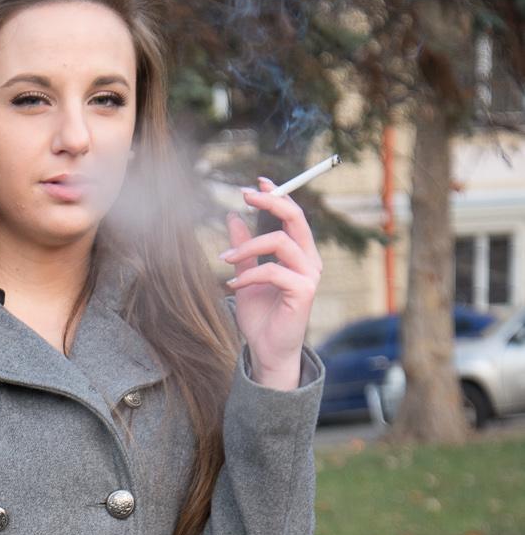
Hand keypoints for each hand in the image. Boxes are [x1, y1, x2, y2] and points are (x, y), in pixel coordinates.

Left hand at [219, 176, 323, 377]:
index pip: (293, 215)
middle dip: (270, 202)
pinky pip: (273, 270)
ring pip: (279, 242)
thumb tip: (233, 217)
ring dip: (248, 246)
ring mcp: (309, 275)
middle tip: (245, 195)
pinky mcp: (304, 291)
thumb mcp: (246, 276)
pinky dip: (248, 275)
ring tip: (225, 259)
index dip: (277, 195)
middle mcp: (309, 260)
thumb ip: (244, 250)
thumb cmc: (261, 316)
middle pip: (295, 218)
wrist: (267, 350)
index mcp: (300, 253)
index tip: (256, 183)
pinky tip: (233, 284)